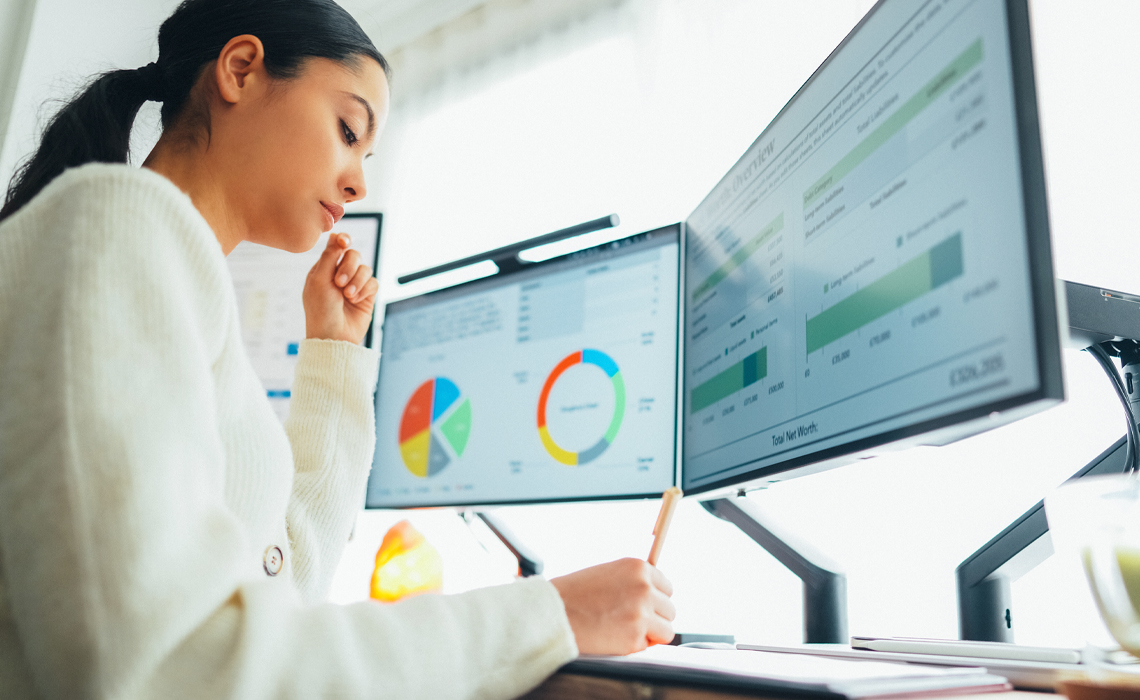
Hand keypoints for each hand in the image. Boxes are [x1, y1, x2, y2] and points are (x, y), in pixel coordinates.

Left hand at [303, 233, 378, 343]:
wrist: (333, 337)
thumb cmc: (320, 310)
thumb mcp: (319, 280)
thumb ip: (329, 256)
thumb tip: (336, 234)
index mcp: (324, 269)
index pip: (337, 246)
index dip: (343, 241)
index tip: (345, 243)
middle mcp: (339, 275)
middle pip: (354, 255)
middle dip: (349, 267)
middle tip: (339, 283)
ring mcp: (354, 285)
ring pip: (365, 269)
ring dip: (357, 281)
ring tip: (347, 295)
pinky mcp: (366, 296)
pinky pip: (373, 282)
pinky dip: (365, 290)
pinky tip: (355, 300)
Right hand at [550, 558, 675, 654]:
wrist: (553, 612)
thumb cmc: (574, 594)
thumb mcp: (608, 573)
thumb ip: (633, 581)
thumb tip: (655, 596)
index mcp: (637, 567)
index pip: (666, 587)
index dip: (654, 599)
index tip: (643, 605)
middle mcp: (644, 587)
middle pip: (670, 609)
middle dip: (654, 617)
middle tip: (631, 620)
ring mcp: (642, 613)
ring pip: (667, 629)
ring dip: (651, 633)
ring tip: (626, 630)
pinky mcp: (635, 637)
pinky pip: (649, 646)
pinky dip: (636, 646)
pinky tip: (616, 637)